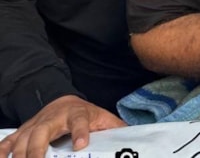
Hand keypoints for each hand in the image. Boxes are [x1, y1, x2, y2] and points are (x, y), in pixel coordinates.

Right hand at [0, 95, 124, 157]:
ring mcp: (35, 124)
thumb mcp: (103, 118)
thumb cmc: (85, 114)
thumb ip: (116, 128)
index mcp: (77, 114)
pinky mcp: (23, 130)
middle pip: (43, 132)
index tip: (81, 145)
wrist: (62, 100)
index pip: (79, 121)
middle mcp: (53, 118)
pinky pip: (10, 141)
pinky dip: (3, 150)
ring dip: (20, 154)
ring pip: (24, 138)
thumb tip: (134, 136)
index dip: (80, 132)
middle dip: (38, 149)